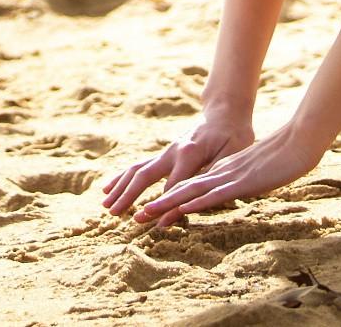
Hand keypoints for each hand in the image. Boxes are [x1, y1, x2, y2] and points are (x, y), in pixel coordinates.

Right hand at [100, 114, 255, 222]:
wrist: (225, 114)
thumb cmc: (234, 138)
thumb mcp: (231, 157)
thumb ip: (213, 176)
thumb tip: (195, 200)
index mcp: (190, 154)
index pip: (173, 187)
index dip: (164, 207)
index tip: (153, 226)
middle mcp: (172, 151)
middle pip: (144, 175)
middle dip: (128, 196)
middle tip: (113, 214)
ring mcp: (166, 152)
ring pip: (136, 169)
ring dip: (120, 187)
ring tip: (106, 205)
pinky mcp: (164, 155)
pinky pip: (139, 166)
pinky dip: (122, 178)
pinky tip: (109, 187)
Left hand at [125, 120, 324, 226]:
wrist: (298, 141)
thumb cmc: (280, 160)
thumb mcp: (252, 176)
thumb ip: (237, 184)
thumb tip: (224, 196)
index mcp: (220, 171)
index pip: (187, 187)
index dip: (166, 200)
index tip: (146, 212)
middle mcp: (218, 172)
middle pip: (181, 189)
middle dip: (156, 204)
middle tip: (133, 217)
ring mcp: (229, 176)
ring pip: (192, 191)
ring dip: (168, 204)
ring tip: (146, 215)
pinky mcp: (242, 181)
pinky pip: (215, 192)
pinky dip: (197, 201)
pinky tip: (182, 209)